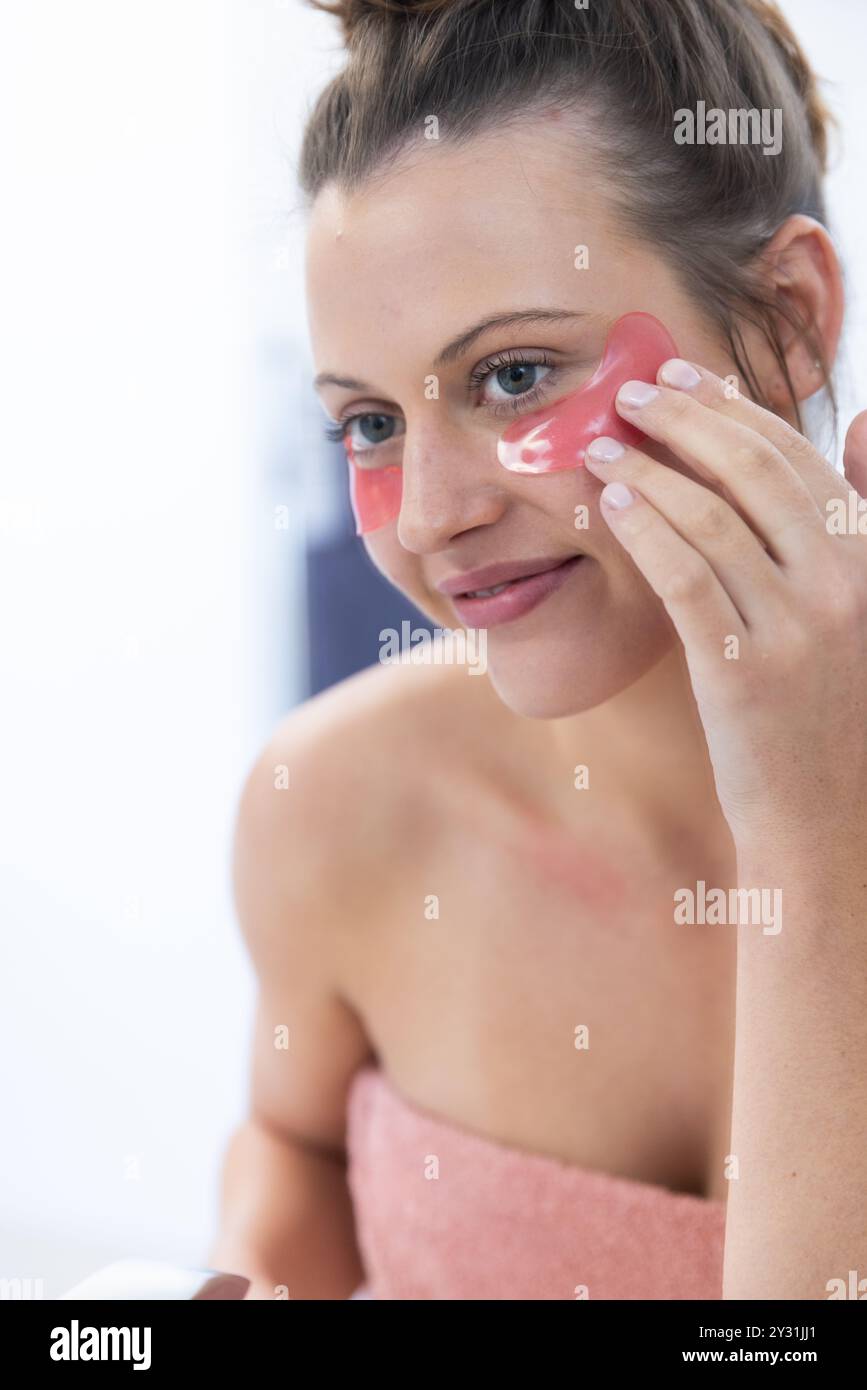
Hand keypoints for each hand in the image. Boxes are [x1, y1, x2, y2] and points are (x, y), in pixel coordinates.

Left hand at [582, 358, 866, 855]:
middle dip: (683, 417)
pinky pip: (685, 577)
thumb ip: (862, 518)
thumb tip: (861, 423)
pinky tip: (612, 504)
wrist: (826, 822)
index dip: (734, 407)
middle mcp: (845, 582)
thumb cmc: (834, 714)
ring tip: (602, 445)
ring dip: (648, 468)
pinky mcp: (744, 671)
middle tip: (629, 392)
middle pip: (752, 469)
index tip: (683, 377)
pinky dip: (646, 530)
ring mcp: (797, 627)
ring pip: (711, 517)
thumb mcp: (866, 608)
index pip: (797, 457)